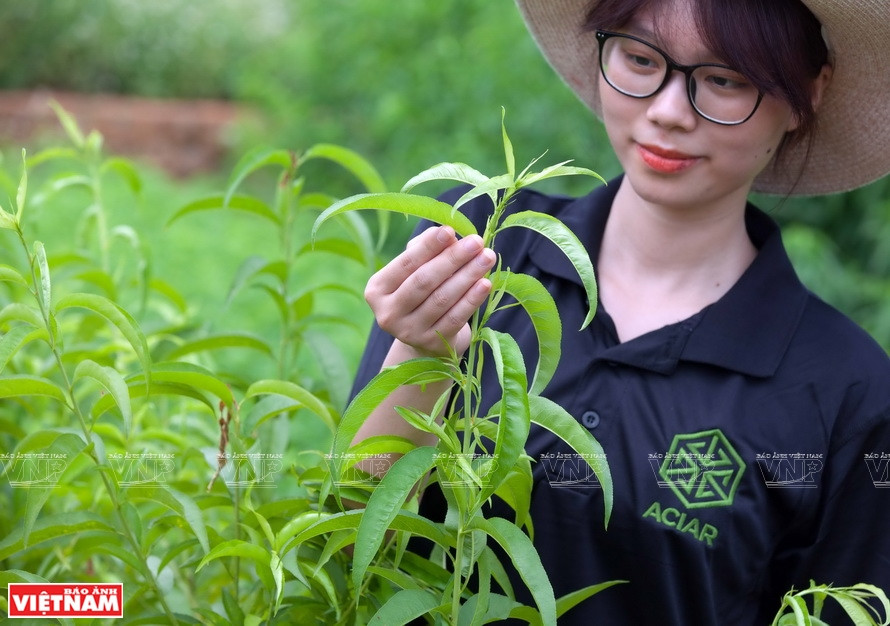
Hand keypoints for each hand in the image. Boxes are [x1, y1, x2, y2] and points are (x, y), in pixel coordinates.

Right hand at [365, 225, 495, 356]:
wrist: (427, 336)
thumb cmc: (422, 292)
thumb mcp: (416, 270)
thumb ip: (427, 249)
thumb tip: (449, 236)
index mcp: (377, 290)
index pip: (405, 264)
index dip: (428, 247)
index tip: (450, 231)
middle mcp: (388, 313)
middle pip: (424, 281)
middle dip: (453, 259)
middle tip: (477, 241)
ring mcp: (410, 332)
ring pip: (441, 299)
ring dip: (467, 275)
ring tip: (487, 257)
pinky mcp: (432, 345)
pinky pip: (455, 318)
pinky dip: (472, 299)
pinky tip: (485, 283)